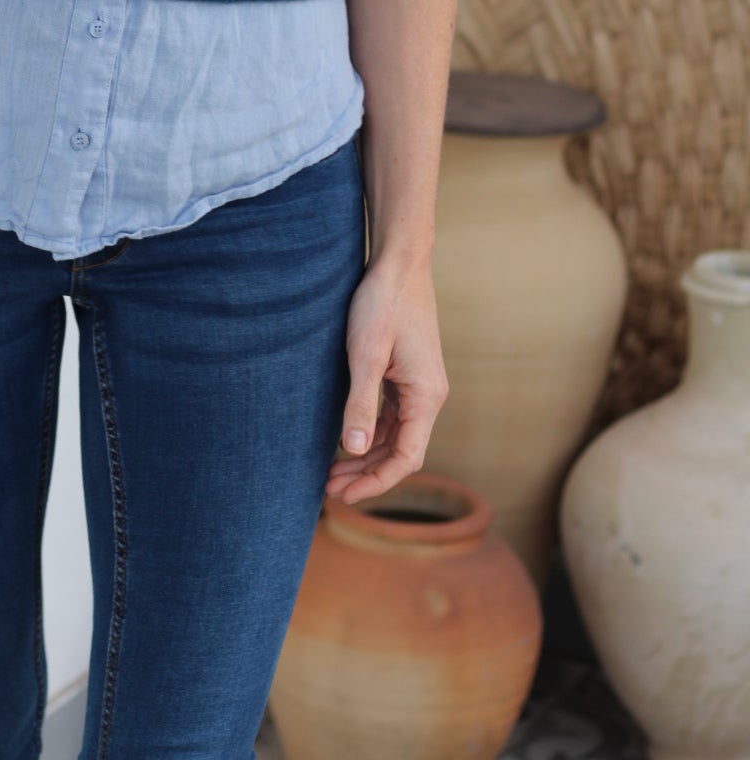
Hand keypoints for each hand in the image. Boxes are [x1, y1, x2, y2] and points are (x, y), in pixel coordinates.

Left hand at [323, 256, 448, 506]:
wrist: (399, 263)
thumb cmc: (383, 304)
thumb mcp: (365, 354)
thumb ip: (361, 403)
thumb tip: (353, 448)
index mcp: (426, 396)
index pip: (406, 458)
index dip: (376, 482)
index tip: (345, 495)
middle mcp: (429, 395)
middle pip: (401, 450)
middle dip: (367, 472)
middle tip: (330, 488)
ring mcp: (420, 384)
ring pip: (397, 434)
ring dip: (367, 453)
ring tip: (333, 470)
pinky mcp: (409, 372)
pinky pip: (394, 414)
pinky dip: (372, 430)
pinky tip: (349, 437)